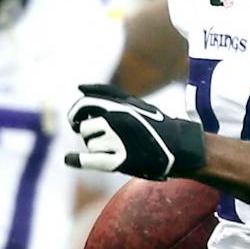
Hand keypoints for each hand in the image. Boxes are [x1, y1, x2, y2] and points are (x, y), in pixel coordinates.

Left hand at [63, 83, 205, 178]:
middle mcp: (116, 121)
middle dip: (86, 132)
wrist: (179, 147)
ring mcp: (118, 141)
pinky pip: (90, 160)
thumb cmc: (154, 124)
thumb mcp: (133, 103)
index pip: (83, 105)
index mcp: (119, 105)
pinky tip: (70, 159)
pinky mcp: (121, 161)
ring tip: (116, 148)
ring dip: (98, 148)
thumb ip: (107, 93)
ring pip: (91, 145)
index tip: (78, 122)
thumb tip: (79, 87)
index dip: (77, 114)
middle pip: (85, 128)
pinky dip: (77, 160)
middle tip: (91, 136)